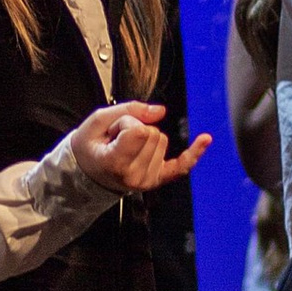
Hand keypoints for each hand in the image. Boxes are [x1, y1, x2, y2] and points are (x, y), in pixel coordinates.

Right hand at [66, 100, 212, 196]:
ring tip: (125, 147)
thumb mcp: (97, 121)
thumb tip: (160, 111)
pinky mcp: (157, 180)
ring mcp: (147, 181)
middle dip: (136, 128)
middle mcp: (134, 176)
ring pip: (163, 141)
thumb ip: (129, 110)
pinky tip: (205, 140)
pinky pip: (182, 166)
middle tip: (117, 139)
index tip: (113, 130)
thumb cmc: (88, 148)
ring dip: (146, 138)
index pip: (139, 131)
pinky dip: (194, 153)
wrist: (86, 174)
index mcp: (115, 163)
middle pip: (154, 134)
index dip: (126, 122)